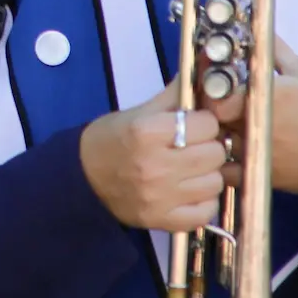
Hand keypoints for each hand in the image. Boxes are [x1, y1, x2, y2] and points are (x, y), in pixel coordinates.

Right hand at [79, 83, 227, 230]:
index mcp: (147, 132)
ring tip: (190, 169)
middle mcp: (155, 166)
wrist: (82, 177)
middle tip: (193, 146)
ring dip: (207, 174)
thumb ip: (174, 95)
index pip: (207, 125)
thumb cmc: (112, 139)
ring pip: (215, 182)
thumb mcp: (138, 112)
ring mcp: (160, 197)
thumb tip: (204, 76)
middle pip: (215, 154)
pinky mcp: (163, 220)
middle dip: (208, 146)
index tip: (193, 124)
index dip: (203, 122)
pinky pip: (206, 211)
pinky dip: (203, 201)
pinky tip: (188, 191)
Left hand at [206, 38, 297, 195]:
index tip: (209, 72)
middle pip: (210, 114)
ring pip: (214, 141)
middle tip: (211, 94)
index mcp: (264, 96)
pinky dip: (219, 161)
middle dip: (207, 103)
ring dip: (211, 130)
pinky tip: (224, 148)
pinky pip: (225, 171)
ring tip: (217, 119)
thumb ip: (275, 51)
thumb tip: (256, 29)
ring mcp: (253, 151)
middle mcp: (253, 125)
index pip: (215, 90)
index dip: (207, 81)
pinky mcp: (258, 173)